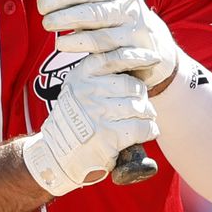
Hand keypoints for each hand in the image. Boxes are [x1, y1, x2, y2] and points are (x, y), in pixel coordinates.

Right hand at [22, 53, 158, 195]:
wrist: (57, 154)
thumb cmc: (75, 118)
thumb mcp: (78, 88)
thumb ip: (99, 74)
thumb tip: (135, 59)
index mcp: (81, 75)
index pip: (114, 58)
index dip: (138, 56)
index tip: (154, 58)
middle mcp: (87, 92)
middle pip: (132, 85)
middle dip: (142, 96)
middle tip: (142, 104)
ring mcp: (97, 114)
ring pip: (138, 107)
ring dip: (148, 114)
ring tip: (145, 119)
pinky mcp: (107, 137)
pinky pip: (141, 128)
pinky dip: (149, 130)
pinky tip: (148, 132)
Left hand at [33, 0, 177, 90]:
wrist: (148, 41)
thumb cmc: (109, 16)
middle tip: (41, 9)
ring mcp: (131, 17)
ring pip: (95, 16)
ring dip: (67, 20)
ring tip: (48, 25)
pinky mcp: (133, 42)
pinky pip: (103, 43)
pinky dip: (80, 43)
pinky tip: (62, 44)